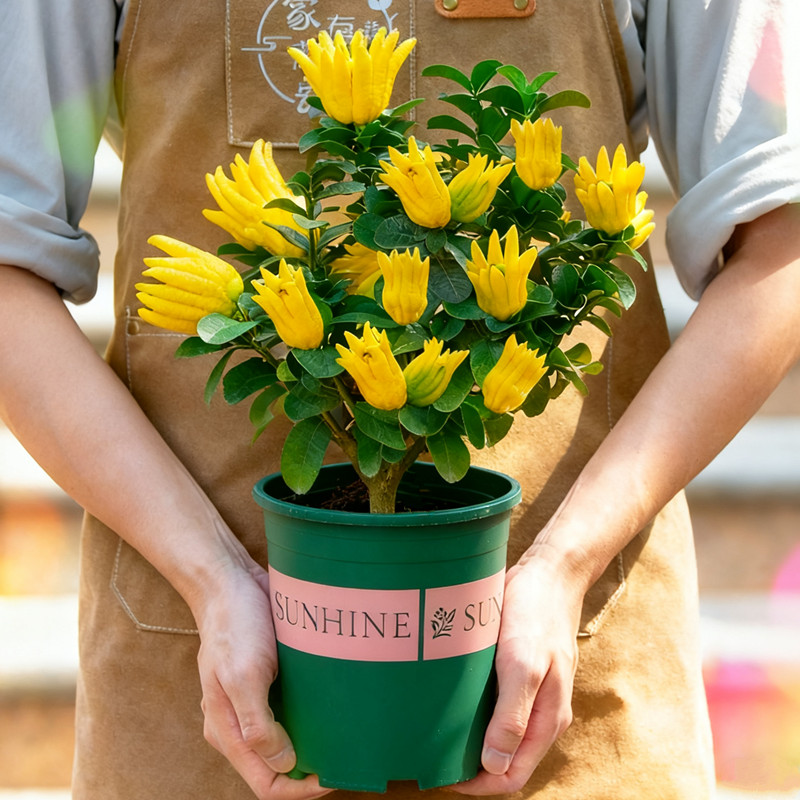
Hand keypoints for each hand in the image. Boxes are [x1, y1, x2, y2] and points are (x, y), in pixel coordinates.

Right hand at [195, 562, 331, 799]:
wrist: (231, 581)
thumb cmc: (234, 625)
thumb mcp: (243, 675)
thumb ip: (257, 724)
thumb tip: (285, 763)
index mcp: (227, 731)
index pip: (265, 783)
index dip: (299, 789)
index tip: (332, 774)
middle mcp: (240, 723)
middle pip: (278, 766)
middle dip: (310, 768)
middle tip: (346, 754)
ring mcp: (254, 702)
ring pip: (287, 739)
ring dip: (314, 742)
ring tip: (346, 734)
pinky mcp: (269, 681)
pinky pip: (292, 710)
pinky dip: (312, 715)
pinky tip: (334, 705)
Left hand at [451, 553, 582, 794]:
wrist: (549, 573)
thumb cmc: (536, 614)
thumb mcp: (523, 663)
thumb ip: (513, 716)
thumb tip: (495, 765)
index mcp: (547, 719)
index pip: (512, 776)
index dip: (478, 784)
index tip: (442, 773)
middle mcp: (541, 713)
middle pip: (505, 759)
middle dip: (472, 767)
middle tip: (433, 755)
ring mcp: (533, 694)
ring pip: (500, 734)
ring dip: (473, 741)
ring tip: (438, 733)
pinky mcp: (520, 674)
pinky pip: (499, 708)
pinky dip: (477, 715)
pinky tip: (453, 704)